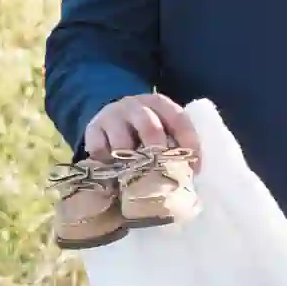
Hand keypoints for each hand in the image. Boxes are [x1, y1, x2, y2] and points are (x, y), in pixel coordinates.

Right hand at [84, 91, 200, 167]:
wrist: (111, 116)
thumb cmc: (144, 130)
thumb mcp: (162, 128)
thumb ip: (174, 143)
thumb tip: (190, 175)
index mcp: (160, 103)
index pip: (179, 120)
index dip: (189, 144)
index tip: (194, 169)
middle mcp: (136, 105)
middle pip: (150, 129)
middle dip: (158, 155)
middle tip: (162, 177)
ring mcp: (112, 116)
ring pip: (122, 143)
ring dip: (130, 165)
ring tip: (136, 182)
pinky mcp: (93, 128)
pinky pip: (99, 150)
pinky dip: (107, 165)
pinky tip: (113, 175)